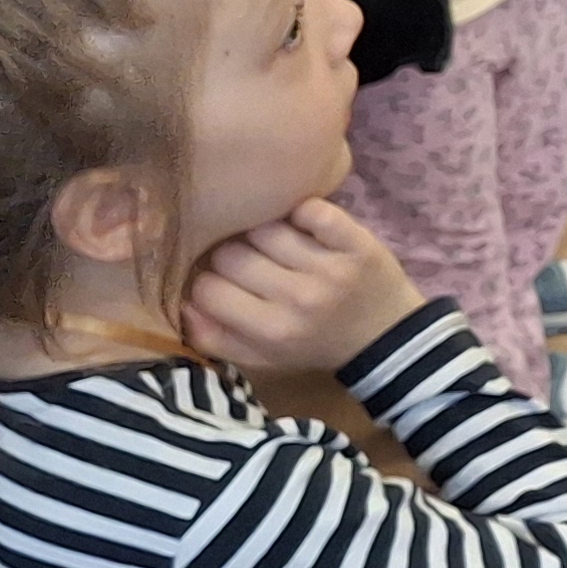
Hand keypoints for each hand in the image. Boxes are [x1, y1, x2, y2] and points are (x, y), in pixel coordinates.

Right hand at [180, 199, 421, 375]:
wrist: (387, 339)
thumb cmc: (314, 345)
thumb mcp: (263, 358)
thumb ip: (215, 338)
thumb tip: (179, 304)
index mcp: (272, 331)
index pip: (206, 288)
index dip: (205, 280)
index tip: (218, 280)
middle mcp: (299, 298)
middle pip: (230, 254)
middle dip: (229, 254)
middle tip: (245, 259)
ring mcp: (330, 268)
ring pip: (264, 228)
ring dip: (260, 230)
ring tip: (269, 242)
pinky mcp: (357, 242)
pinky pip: (311, 209)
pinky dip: (299, 210)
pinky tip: (299, 223)